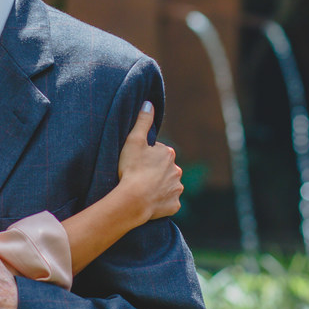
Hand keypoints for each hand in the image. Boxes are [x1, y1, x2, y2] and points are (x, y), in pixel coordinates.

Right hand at [118, 102, 182, 221]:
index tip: (135, 163)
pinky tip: (149, 202)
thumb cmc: (131, 168)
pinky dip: (160, 201)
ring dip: (158, 186)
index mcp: (168, 153)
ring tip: (142, 190)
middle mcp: (177, 170)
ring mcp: (177, 189)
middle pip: (163, 169)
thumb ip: (142, 121)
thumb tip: (149, 103)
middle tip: (137, 176)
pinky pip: (168, 202)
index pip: (157, 153)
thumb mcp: (133, 140)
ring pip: (167, 185)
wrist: (133, 200)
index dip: (145, 157)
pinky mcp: (175, 205)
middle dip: (154, 172)